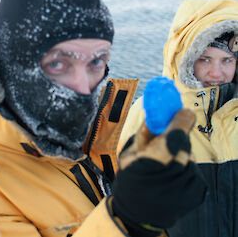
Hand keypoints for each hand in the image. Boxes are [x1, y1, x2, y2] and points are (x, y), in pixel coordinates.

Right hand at [112, 109, 206, 234]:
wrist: (138, 213)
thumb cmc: (130, 181)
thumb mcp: (128, 155)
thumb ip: (143, 134)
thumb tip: (155, 115)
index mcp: (151, 163)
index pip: (175, 135)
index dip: (180, 121)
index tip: (182, 112)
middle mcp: (175, 175)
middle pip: (183, 143)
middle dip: (175, 137)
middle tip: (164, 139)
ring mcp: (188, 185)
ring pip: (189, 155)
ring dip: (179, 152)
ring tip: (164, 162)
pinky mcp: (198, 192)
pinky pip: (193, 168)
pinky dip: (185, 166)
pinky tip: (172, 173)